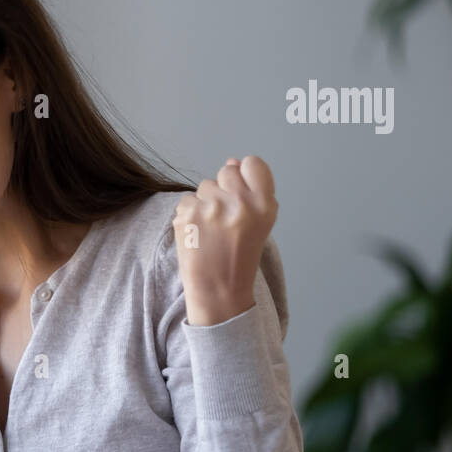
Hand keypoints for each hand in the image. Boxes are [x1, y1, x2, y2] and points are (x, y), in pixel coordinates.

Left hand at [172, 155, 277, 325]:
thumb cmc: (240, 256)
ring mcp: (213, 207)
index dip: (245, 174)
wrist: (219, 289)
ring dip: (206, 201)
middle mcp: (241, 203)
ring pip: (205, 185)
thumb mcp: (259, 223)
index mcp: (265, 205)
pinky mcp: (188, 214)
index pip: (253, 163)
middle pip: (227, 170)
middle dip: (224, 188)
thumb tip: (231, 161)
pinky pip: (187, 199)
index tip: (241, 190)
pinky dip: (189, 214)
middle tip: (224, 216)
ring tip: (211, 228)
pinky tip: (197, 233)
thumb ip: (249, 191)